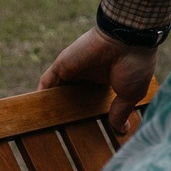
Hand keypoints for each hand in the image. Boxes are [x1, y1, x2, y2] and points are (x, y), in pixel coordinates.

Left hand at [40, 27, 155, 138]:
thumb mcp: (131, 94)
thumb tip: (121, 130)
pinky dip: (40, 95)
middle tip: (62, 131)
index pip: (92, 99)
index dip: (89, 113)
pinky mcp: (62, 66)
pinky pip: (46, 82)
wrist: (127, 39)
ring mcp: (73, 70)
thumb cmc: (135, 65)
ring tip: (43, 126)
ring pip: (57, 90)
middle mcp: (88, 75)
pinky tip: (35, 111)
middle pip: (72, 96)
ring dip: (50, 105)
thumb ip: (121, 112)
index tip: (86, 130)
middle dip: (67, 112)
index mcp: (106, 80)